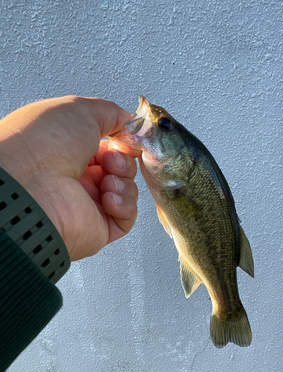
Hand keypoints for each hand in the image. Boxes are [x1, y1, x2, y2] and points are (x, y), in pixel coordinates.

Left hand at [0, 96, 140, 260]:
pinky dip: (125, 204)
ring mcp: (87, 204)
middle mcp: (76, 179)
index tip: (128, 137)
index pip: (108, 147)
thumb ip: (110, 113)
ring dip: (124, 181)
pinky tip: (109, 197)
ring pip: (127, 191)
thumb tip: (129, 120)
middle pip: (120, 168)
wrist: (30, 186)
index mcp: (67, 151)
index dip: (122, 142)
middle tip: (111, 159)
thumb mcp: (78, 110)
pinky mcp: (98, 228)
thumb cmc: (39, 147)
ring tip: (107, 179)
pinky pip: (126, 218)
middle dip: (124, 160)